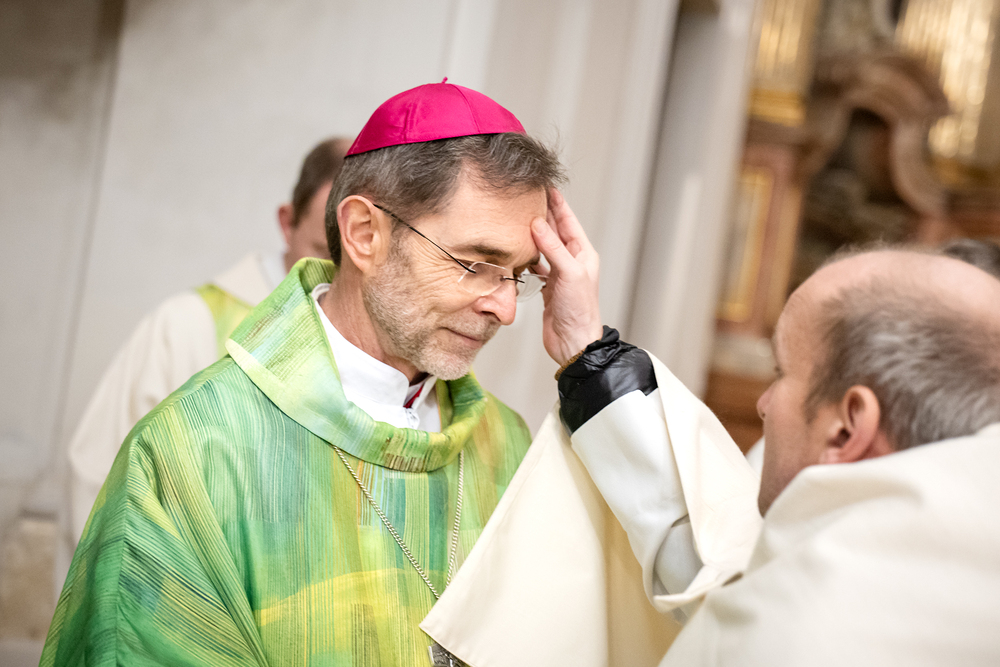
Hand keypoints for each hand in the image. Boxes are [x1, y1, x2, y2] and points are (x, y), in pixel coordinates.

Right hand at [531, 188, 602, 365]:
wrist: (573, 343)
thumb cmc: (579, 311)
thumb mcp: (569, 274)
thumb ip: (553, 248)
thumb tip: (537, 223)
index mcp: (582, 254)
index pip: (568, 221)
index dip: (556, 203)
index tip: (545, 186)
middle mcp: (572, 261)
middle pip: (555, 231)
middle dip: (542, 214)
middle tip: (526, 198)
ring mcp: (560, 274)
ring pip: (544, 248)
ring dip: (533, 235)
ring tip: (518, 220)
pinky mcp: (549, 288)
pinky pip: (536, 266)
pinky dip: (527, 258)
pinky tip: (518, 252)